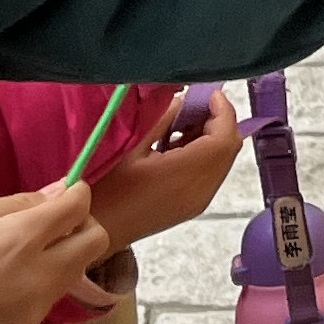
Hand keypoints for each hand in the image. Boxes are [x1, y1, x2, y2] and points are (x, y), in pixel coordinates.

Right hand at [0, 183, 114, 323]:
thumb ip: (17, 205)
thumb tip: (59, 192)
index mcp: (21, 240)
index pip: (79, 207)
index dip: (77, 194)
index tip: (66, 193)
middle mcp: (39, 277)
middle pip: (96, 242)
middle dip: (81, 227)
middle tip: (52, 225)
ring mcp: (33, 311)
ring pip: (73, 275)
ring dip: (60, 259)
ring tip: (19, 257)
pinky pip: (44, 302)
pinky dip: (35, 288)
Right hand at [78, 87, 240, 250]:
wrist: (95, 230)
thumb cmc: (106, 190)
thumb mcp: (131, 147)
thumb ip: (161, 120)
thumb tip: (181, 100)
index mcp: (186, 174)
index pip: (225, 138)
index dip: (223, 111)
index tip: (208, 92)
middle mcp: (201, 190)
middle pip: (228, 149)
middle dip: (218, 121)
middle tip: (194, 103)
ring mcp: (199, 201)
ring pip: (221, 161)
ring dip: (211, 137)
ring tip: (181, 123)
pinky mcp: (192, 206)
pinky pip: (210, 173)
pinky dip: (204, 153)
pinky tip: (176, 144)